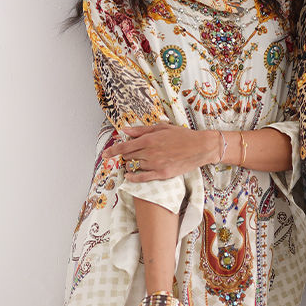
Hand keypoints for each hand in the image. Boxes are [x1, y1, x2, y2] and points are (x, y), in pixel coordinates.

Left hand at [105, 123, 221, 180]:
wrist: (200, 147)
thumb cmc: (182, 135)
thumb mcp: (161, 128)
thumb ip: (141, 130)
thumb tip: (125, 131)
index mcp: (148, 139)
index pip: (124, 147)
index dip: (112, 151)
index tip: (105, 154)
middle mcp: (150, 152)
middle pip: (128, 157)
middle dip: (124, 156)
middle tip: (125, 155)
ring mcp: (155, 164)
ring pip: (135, 166)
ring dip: (131, 165)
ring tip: (133, 162)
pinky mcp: (162, 173)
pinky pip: (143, 177)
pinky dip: (133, 177)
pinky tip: (129, 176)